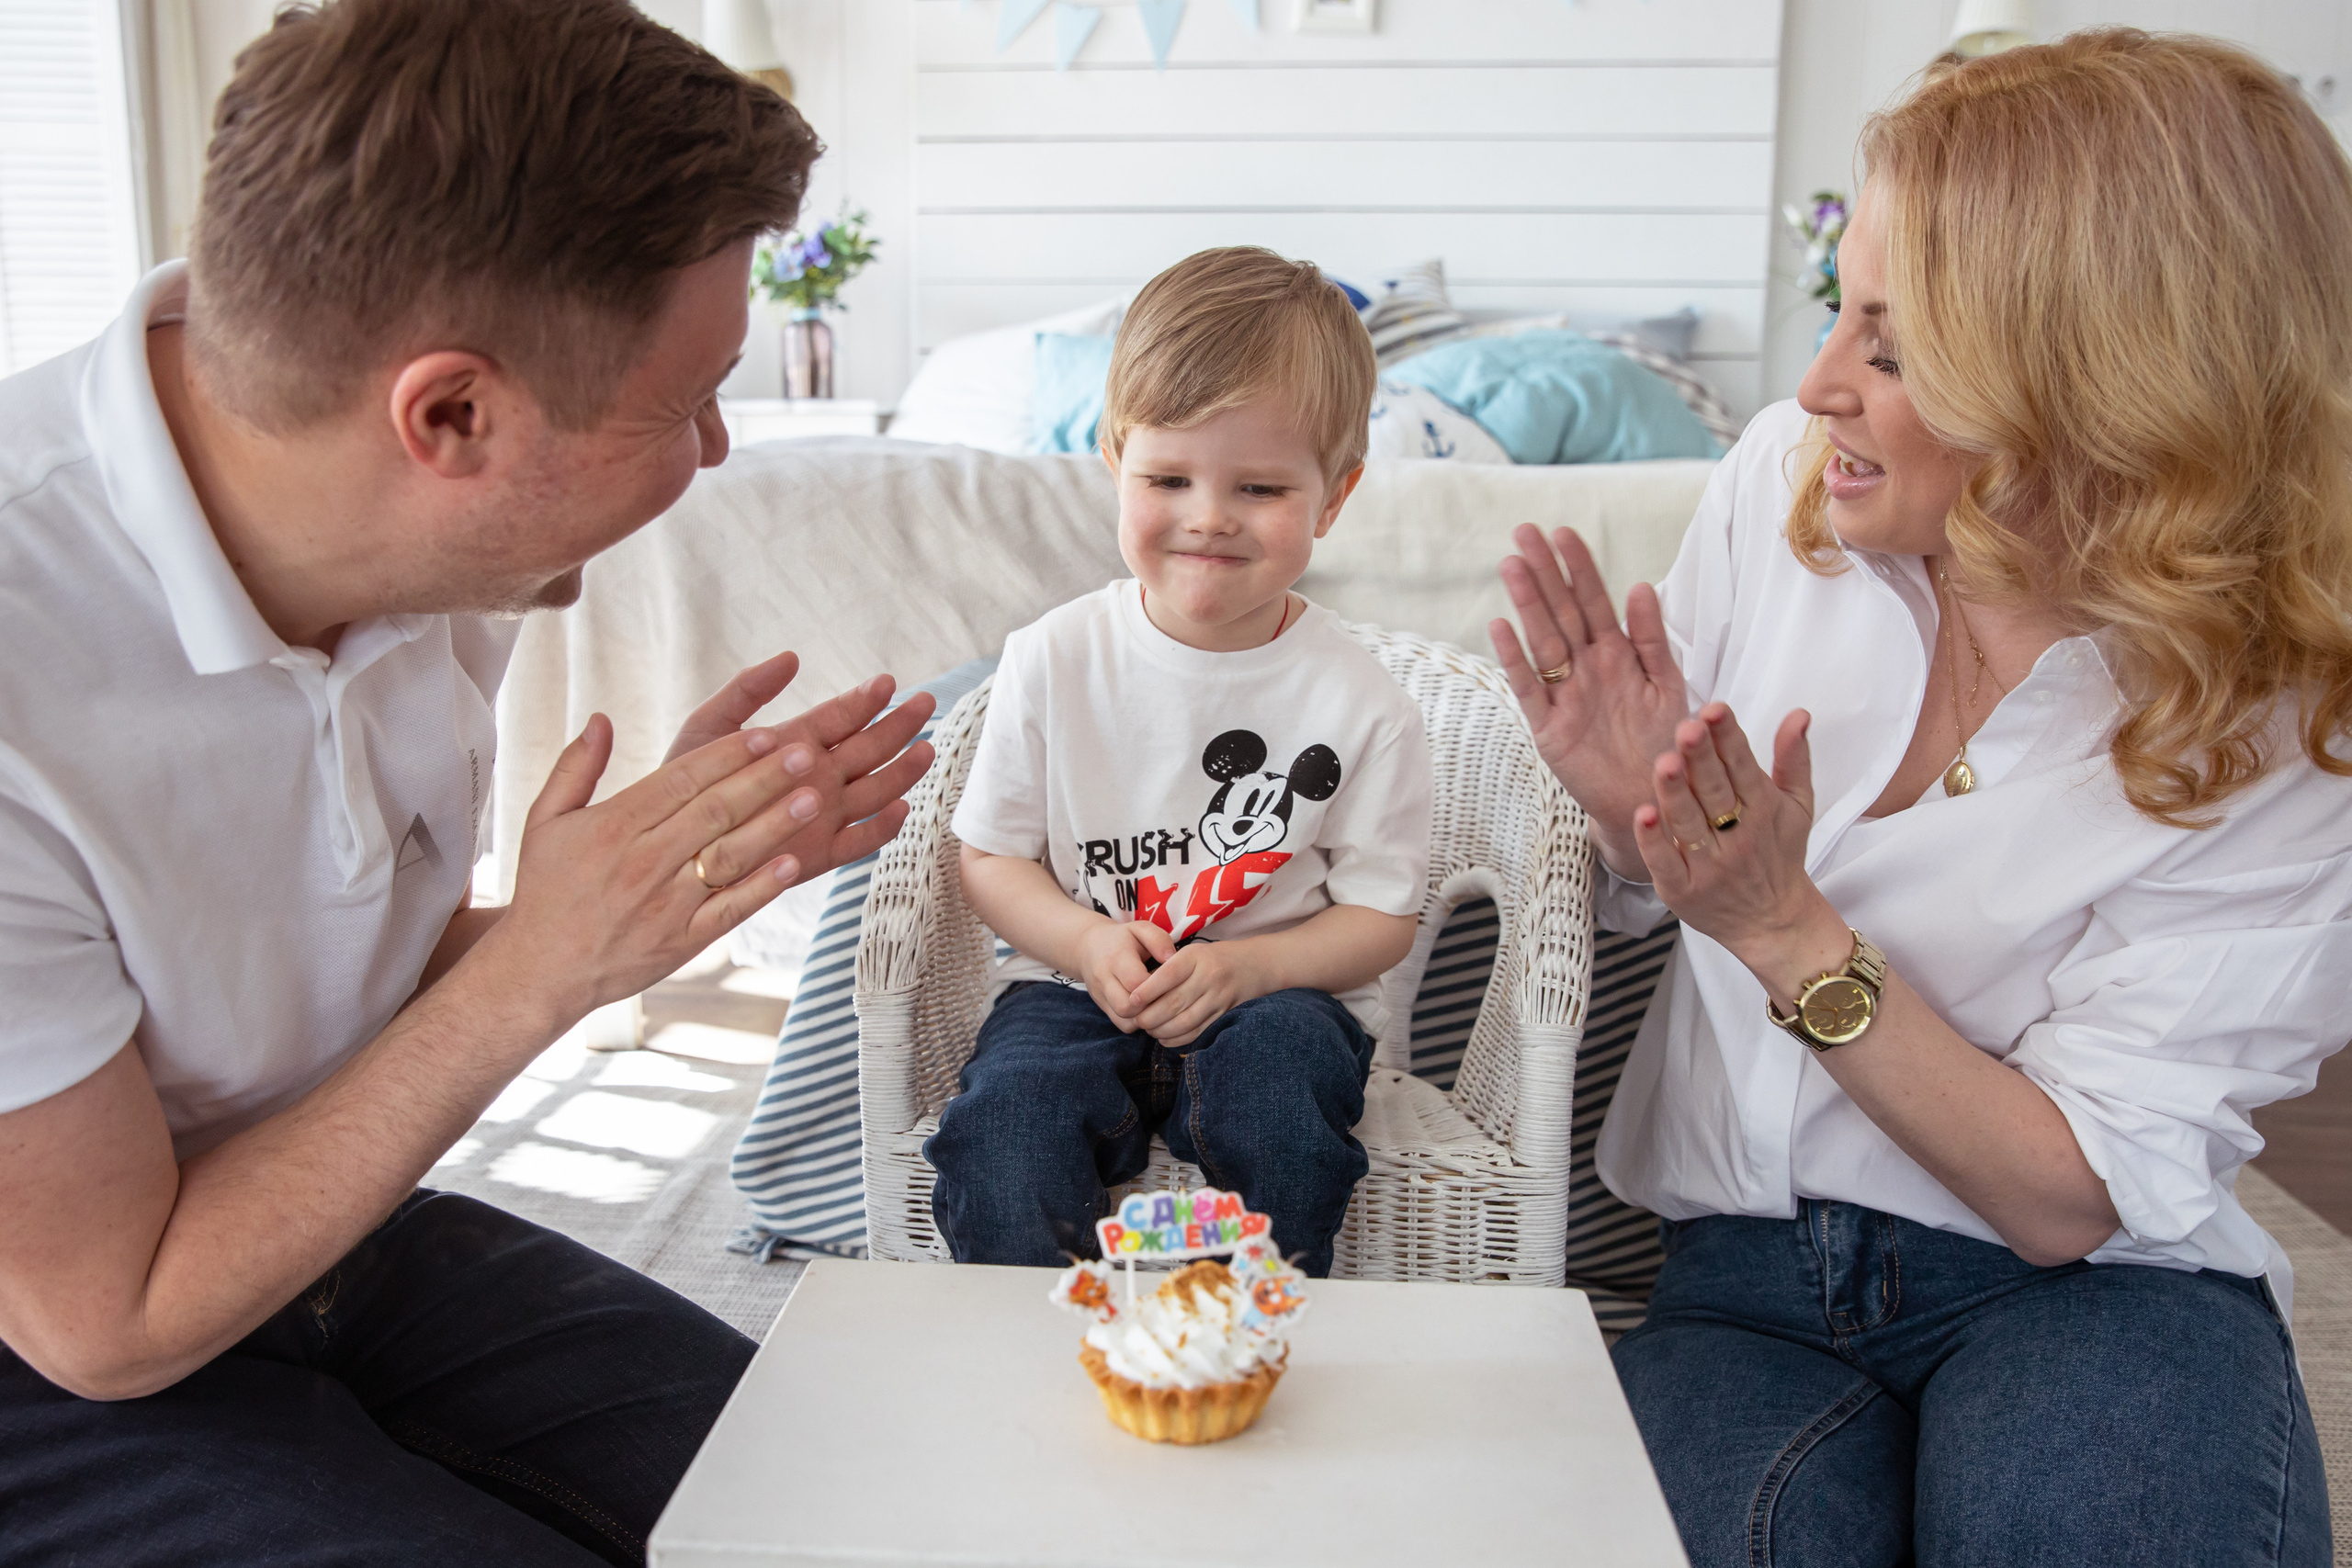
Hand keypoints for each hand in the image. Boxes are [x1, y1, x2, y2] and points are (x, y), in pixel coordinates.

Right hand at [482, 677, 935, 1028]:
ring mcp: (666, 903)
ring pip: (729, 856)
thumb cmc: (547, 890)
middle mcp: (644, 860)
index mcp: (616, 824)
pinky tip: (794, 863)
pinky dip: (761, 887)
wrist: (540, 971)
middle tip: (809, 752)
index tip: (768, 733)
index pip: (684, 778)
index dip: (729, 755)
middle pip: (716, 809)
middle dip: (765, 779)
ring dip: (775, 825)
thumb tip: (601, 719)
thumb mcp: (545, 821)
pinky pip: (729, 910)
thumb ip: (575, 767)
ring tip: (815, 798)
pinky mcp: (682, 941)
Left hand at [666, 657, 938, 891]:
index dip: (865, 700)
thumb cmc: (687, 784)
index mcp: (797, 743)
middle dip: (898, 726)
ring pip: (875, 791)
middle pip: (869, 750)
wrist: (674, 845)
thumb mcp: (708, 727)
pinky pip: (858, 842)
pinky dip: (881, 828)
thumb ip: (746, 691)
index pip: (841, 717)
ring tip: (925, 750)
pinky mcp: (820, 855)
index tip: (886, 682)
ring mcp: (823, 816)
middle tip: (926, 702)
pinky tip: (899, 809)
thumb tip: (791, 657)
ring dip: (901, 772)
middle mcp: (818, 778)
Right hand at [1075, 921, 1176, 1032]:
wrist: (1089, 948)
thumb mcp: (1140, 929)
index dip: (1157, 987)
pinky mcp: (1102, 1007)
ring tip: (1157, 1003)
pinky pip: (1122, 1024)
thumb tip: (1172, 958)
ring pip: (1124, 1020)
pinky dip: (1137, 1021)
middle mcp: (1104, 979)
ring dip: (1145, 1016)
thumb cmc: (1122, 938)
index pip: (1136, 982)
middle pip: (1127, 1006)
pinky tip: (1147, 1009)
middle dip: (1150, 1006)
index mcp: (1116, 957)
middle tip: (1164, 996)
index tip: (1169, 981)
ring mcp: (1100, 995)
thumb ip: (1158, 940)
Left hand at [1130, 940, 1262, 1046]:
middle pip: (1174, 1002)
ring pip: (1184, 1021)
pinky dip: (1177, 1039)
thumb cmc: (1211, 959)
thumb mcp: (1191, 953)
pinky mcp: (1224, 1015)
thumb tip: (1137, 994)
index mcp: (1196, 957)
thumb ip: (1166, 969)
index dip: (1148, 990)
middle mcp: (1209, 977)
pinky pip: (1197, 1032)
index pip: (1168, 974)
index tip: (1132, 1001)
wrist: (1253, 966)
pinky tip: (1164, 1037)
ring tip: (1148, 1029)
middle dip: (1150, 1016)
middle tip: (1136, 1020)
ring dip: (1161, 1030)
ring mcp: (1219, 998)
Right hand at [1488, 525, 1688, 877]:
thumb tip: (1642, 587)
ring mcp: (1564, 695)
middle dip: (1544, 572)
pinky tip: (1501, 627)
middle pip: (1562, 612)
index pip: (1594, 601)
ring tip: (1511, 564)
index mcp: (1616, 655)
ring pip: (1543, 640)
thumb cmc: (1663, 742)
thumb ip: (1653, 639)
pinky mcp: (1549, 728)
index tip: (1564, 533)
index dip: (1580, 568)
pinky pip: (1529, 688)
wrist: (1654, 798)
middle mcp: (1586, 669)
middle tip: (1524, 532)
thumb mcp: (1668, 685)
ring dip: (1527, 603)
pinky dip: (1515, 659)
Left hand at [1631, 704, 1847, 1002]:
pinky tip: (1643, 814)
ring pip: (1689, 824)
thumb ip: (1794, 758)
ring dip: (1675, 793)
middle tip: (1688, 728)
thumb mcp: (1798, 806)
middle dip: (1702, 759)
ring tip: (1665, 762)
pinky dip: (1654, 841)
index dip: (1728, 738)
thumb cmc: (1779, 855)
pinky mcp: (1682, 891)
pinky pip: (1665, 863)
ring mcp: (1708, 865)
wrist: (1774, 921)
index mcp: (1762, 808)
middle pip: (1714, 791)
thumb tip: (1798, 713)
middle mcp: (1736, 835)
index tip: (1714, 710)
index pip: (1743, 767)